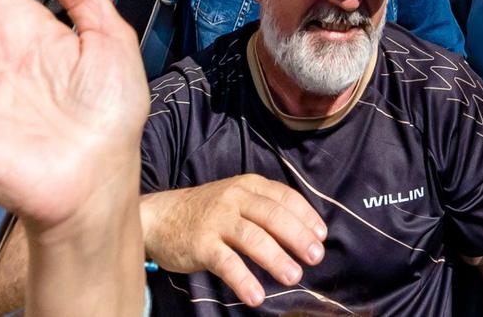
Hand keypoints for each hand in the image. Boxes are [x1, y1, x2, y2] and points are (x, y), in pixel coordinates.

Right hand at [139, 176, 326, 307]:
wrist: (160, 217)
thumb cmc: (207, 212)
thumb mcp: (236, 198)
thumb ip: (264, 209)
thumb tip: (303, 233)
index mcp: (249, 186)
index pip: (285, 198)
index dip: (307, 217)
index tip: (322, 237)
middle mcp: (235, 198)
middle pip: (274, 216)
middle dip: (298, 237)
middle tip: (316, 258)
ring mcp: (218, 220)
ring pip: (254, 238)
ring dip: (277, 259)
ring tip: (294, 277)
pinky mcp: (201, 244)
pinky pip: (227, 263)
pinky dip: (244, 280)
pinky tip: (256, 296)